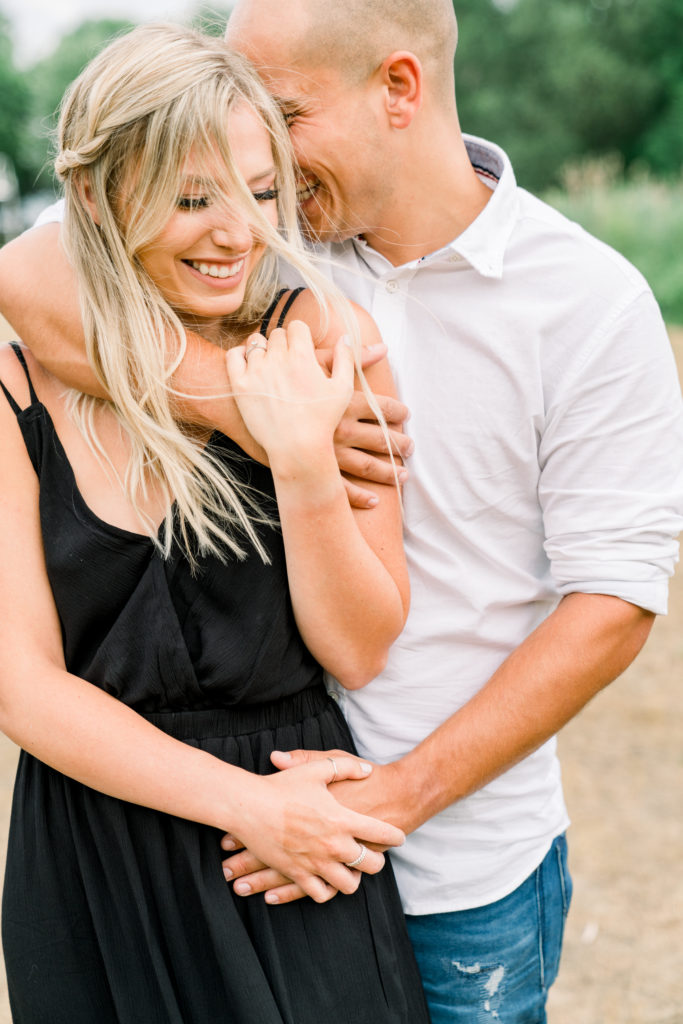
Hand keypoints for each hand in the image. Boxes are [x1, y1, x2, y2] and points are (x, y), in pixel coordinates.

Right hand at [223, 755, 404, 903]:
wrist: (248, 806)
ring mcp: (315, 863)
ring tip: (352, 871)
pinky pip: (320, 894)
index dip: (395, 836)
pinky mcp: (297, 874)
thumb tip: (367, 770)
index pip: (381, 833)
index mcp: (341, 819)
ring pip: (349, 885)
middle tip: (375, 855)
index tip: (399, 837)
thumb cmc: (282, 785)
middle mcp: (332, 845)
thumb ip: (346, 767)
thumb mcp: (317, 768)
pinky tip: (327, 881)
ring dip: (353, 879)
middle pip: (371, 865)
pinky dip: (327, 891)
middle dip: (377, 861)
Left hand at [226, 321, 353, 462]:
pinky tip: (250, 366)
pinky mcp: (240, 385)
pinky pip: (234, 355)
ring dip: (263, 349)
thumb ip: (346, 358)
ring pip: (255, 342)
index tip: (302, 350)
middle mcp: (277, 359)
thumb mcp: (342, 389)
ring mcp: (256, 371)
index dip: (301, 336)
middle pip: (277, 334)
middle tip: (288, 363)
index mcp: (302, 356)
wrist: (297, 448)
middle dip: (284, 344)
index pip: (296, 327)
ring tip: (270, 366)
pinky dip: (240, 355)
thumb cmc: (323, 421)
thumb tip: (346, 336)